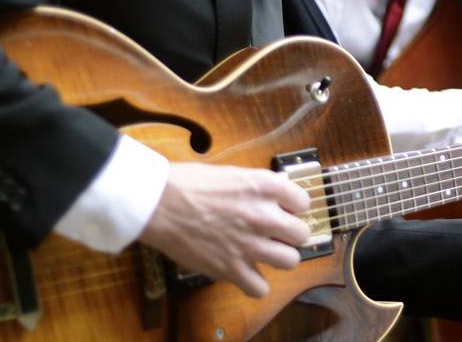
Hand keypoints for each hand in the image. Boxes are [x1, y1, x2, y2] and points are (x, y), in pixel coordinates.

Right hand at [139, 162, 310, 296]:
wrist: (158, 203)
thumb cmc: (188, 183)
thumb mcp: (232, 173)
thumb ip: (259, 185)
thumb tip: (278, 192)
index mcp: (263, 187)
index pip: (303, 201)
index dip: (294, 207)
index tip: (286, 210)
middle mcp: (262, 215)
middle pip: (301, 234)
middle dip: (290, 234)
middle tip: (277, 234)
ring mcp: (249, 244)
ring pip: (291, 261)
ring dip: (280, 258)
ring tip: (266, 253)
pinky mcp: (231, 268)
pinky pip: (260, 288)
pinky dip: (255, 284)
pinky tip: (247, 273)